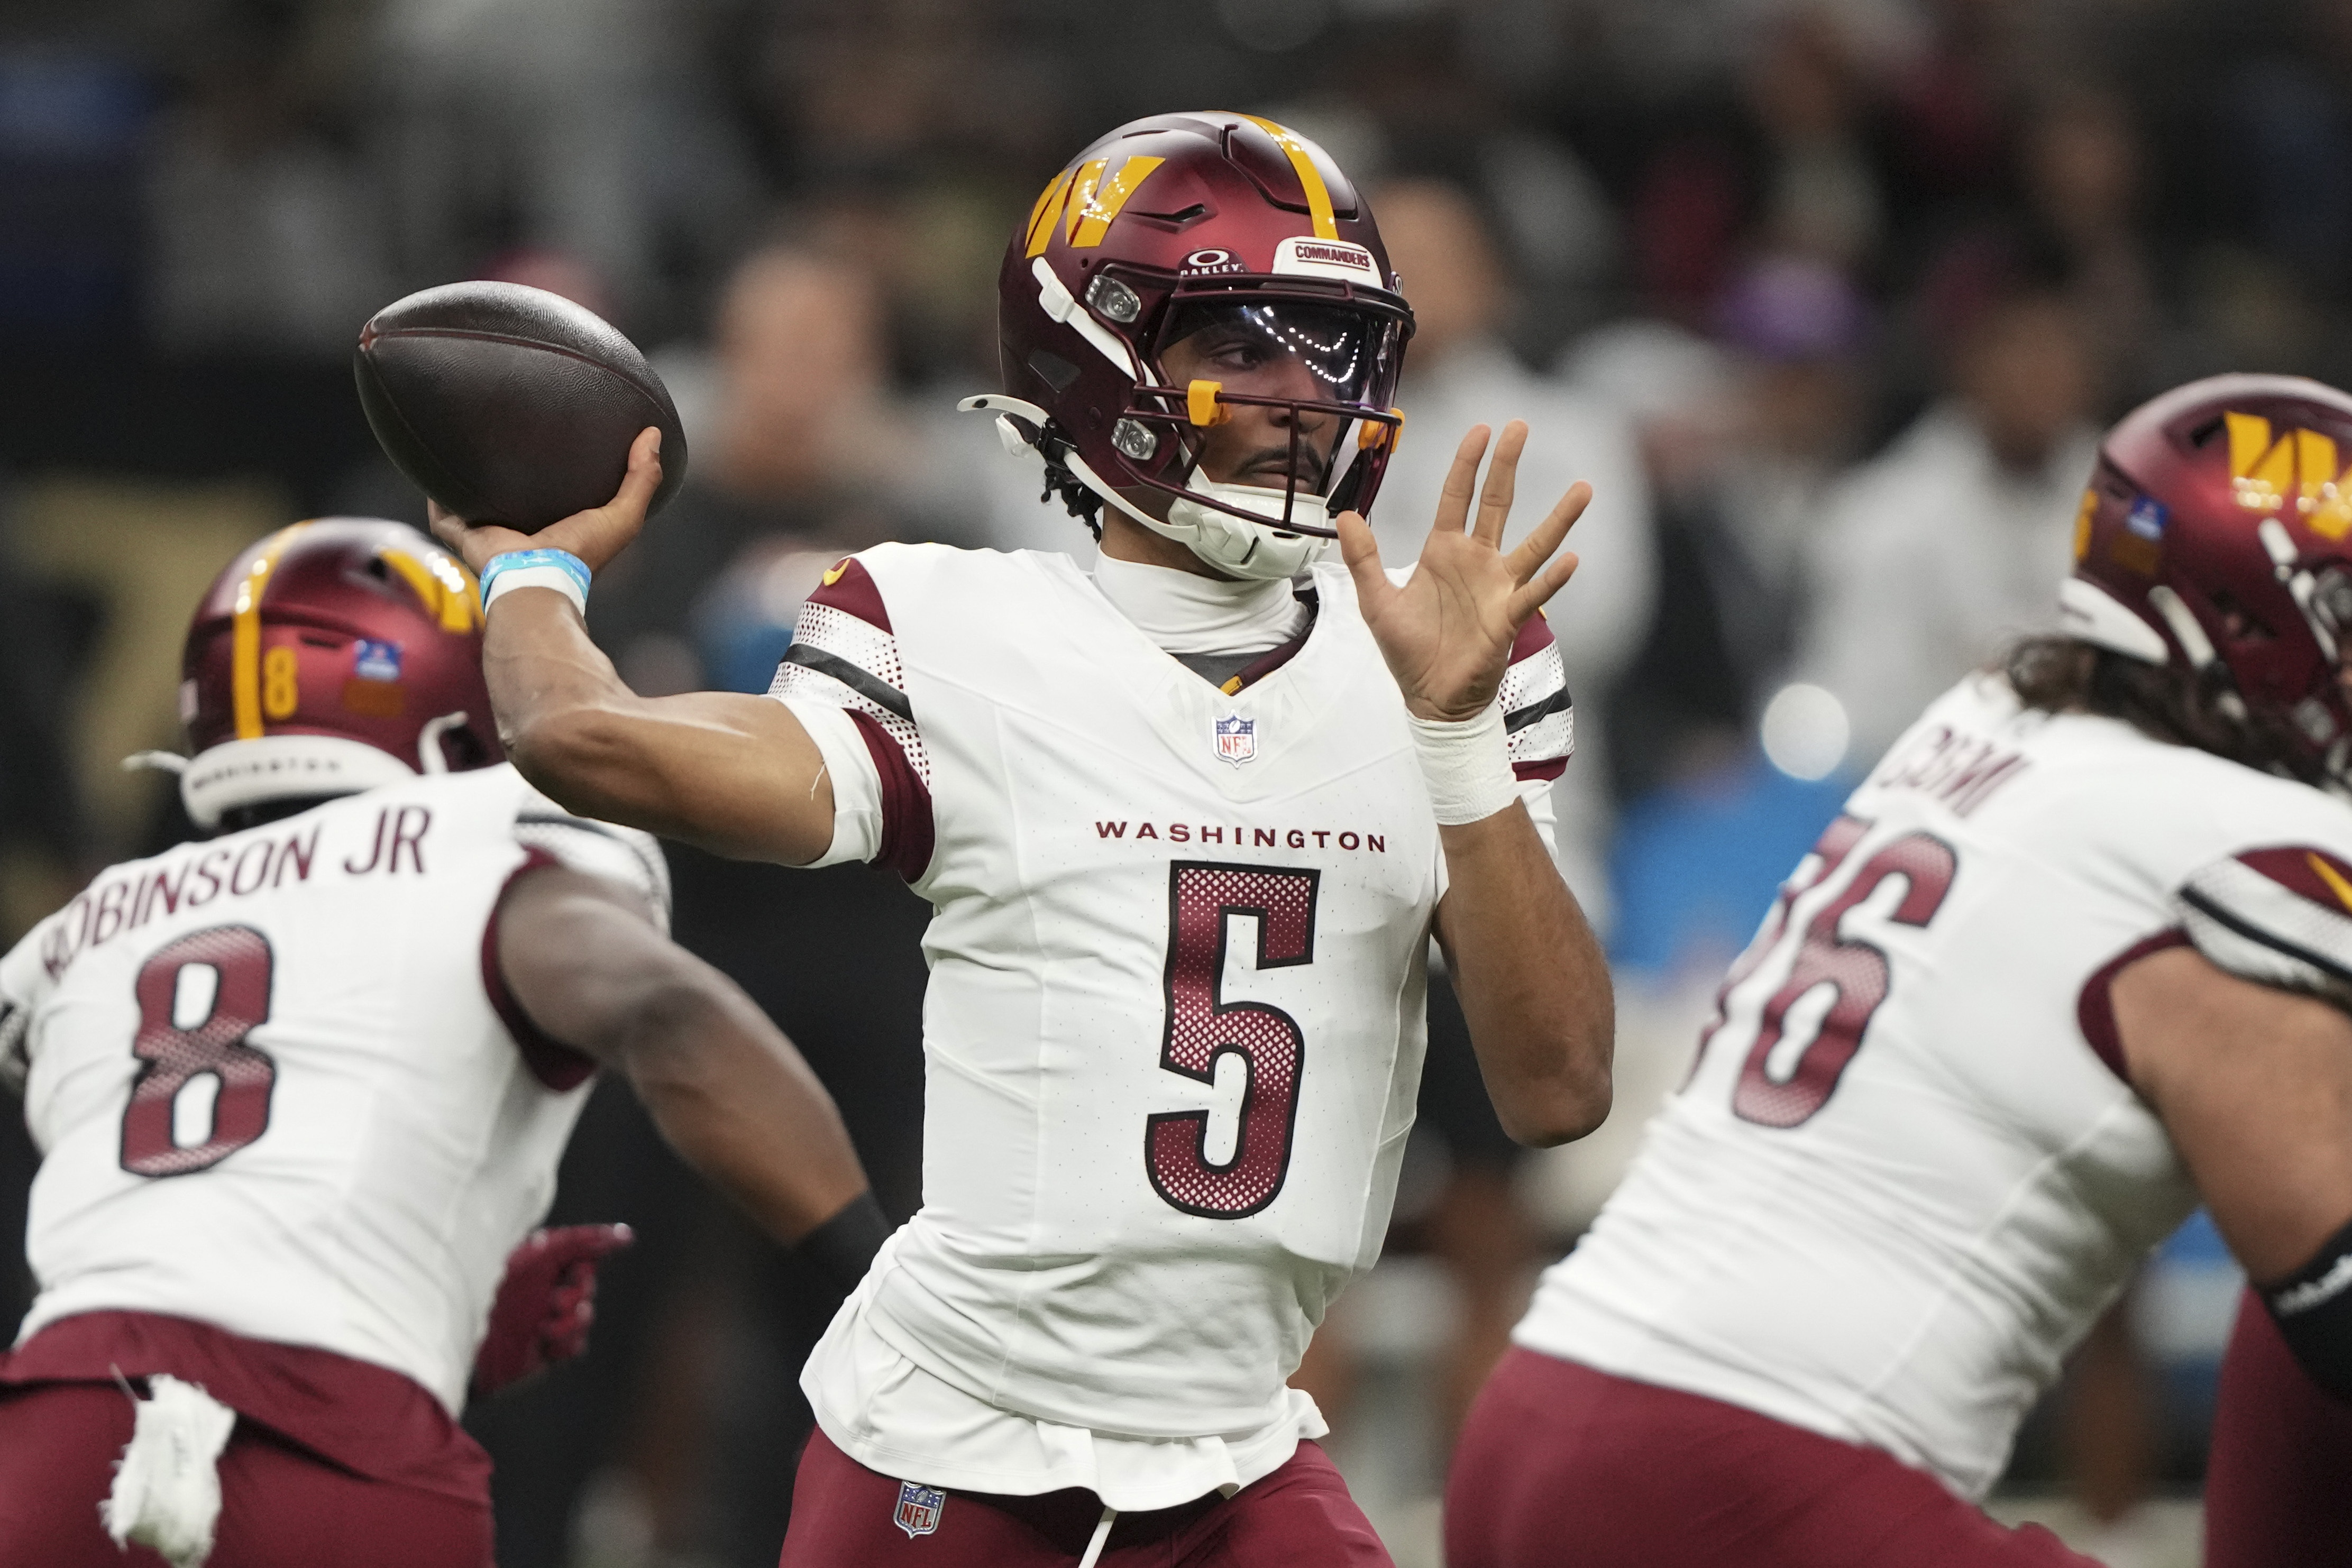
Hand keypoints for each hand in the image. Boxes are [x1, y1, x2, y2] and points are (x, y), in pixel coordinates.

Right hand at [428, 426, 664, 576]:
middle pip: (508, 490)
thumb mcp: (623, 515)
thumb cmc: (580, 553)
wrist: (536, 578)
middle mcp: (517, 526)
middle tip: (504, 425)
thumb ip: (642, 478)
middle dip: (505, 464)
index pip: (552, 490)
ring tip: (462, 433)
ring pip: (471, 496)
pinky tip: (428, 460)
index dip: (555, 465)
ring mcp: (486, 529)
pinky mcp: (460, 532)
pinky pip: (440, 508)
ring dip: (466, 473)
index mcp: (553, 523)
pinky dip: (433, 489)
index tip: (556, 432)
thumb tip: (653, 433)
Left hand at [468, 1222, 633, 1398]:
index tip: (585, 1265)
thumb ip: (583, 1242)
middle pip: (587, 1284)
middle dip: (576, 1294)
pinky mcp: (546, 1349)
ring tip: (546, 1328)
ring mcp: (545, 1318)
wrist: (471, 1346)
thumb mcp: (542, 1258)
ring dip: (570, 1323)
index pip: (582, 1252)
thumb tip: (628, 1235)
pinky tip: (545, 1346)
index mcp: (538, 1261)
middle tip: (554, 1302)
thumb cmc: (498, 1292)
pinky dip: (564, 1344)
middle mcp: (542, 1287)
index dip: (586, 1261)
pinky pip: (577, 1345)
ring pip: (585, 1316)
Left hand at [1337, 420, 1587, 721]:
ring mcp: (1498, 587)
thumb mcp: (1377, 601)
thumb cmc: (1409, 650)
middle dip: (1507, 466)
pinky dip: (1553, 579)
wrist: (1430, 697)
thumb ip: (1363, 558)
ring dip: (1558, 519)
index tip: (1481, 429)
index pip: (1458, 496)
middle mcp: (1477, 561)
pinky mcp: (1508, 618)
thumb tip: (1346, 516)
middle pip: (1498, 504)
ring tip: (1582, 489)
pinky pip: (1534, 593)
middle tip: (1521, 426)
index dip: (1467, 463)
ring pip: (1534, 545)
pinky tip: (1571, 560)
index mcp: (1445, 551)